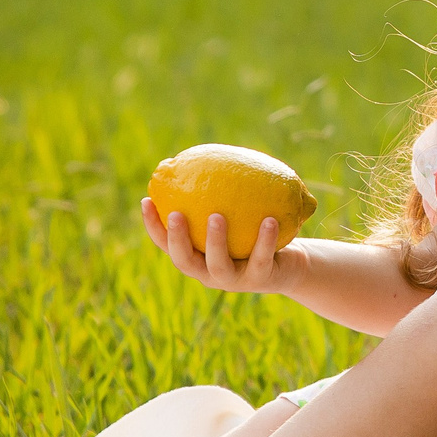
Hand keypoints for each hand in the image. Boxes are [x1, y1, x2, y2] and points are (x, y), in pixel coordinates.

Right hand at [141, 196, 303, 295]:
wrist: (289, 264)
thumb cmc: (254, 233)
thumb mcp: (236, 214)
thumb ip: (218, 195)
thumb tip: (204, 156)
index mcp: (197, 258)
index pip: (167, 245)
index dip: (154, 226)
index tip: (146, 200)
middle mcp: (210, 273)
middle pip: (185, 261)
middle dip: (177, 239)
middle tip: (176, 214)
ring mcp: (234, 281)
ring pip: (219, 266)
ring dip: (216, 241)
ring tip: (217, 216)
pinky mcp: (261, 280)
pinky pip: (261, 259)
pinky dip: (264, 240)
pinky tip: (269, 219)